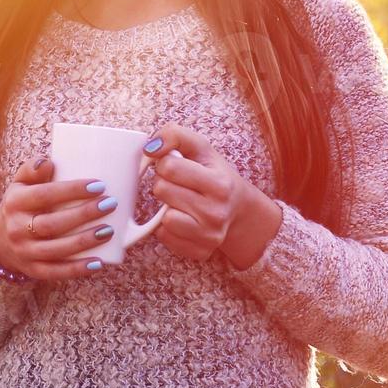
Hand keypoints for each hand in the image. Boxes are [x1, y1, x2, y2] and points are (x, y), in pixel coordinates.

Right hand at [0, 157, 116, 279]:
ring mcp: (24, 252)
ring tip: (109, 231)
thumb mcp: (20, 184)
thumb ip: (32, 169)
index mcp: (15, 202)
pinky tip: (99, 263)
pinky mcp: (33, 270)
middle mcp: (17, 228)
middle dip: (83, 214)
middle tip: (110, 204)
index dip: (71, 190)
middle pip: (52, 223)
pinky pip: (55, 272)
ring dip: (84, 241)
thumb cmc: (21, 204)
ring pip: (55, 250)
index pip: (44, 195)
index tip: (99, 186)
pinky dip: (77, 270)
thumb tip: (48, 161)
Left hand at [140, 121, 256, 264]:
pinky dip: (166, 227)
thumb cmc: (214, 173)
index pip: (169, 166)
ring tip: (179, 201)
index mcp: (219, 183)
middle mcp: (217, 212)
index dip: (165, 162)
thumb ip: (174, 135)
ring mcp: (210, 236)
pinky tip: (181, 218)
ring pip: (164, 219)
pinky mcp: (200, 252)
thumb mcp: (200, 147)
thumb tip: (150, 148)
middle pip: (162, 190)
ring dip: (165, 207)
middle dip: (163, 183)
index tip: (174, 165)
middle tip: (178, 184)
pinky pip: (165, 237)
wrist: (238, 208)